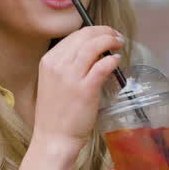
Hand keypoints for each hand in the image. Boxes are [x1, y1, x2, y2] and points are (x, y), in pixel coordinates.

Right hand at [33, 26, 123, 150]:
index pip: (74, 36)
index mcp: (48, 61)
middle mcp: (58, 64)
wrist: (54, 138)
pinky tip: (117, 61)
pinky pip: (103, 65)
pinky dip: (112, 60)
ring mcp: (71, 76)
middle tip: (116, 37)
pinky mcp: (86, 89)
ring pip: (94, 46)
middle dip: (104, 32)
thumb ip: (68, 66)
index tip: (104, 34)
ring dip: (110, 41)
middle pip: (85, 36)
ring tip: (119, 44)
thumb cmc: (55, 113)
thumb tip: (91, 52)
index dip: (93, 31)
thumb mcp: (53, 82)